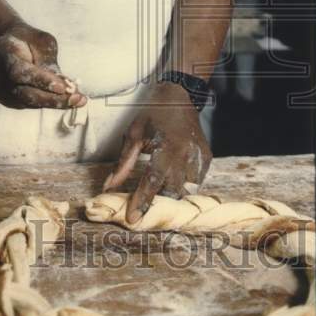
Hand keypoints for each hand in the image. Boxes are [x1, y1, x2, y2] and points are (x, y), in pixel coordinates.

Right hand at [0, 22, 87, 108]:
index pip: (20, 72)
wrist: (8, 43)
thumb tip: (65, 86)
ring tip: (76, 99)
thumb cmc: (28, 40)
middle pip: (24, 93)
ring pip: (27, 102)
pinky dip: (45, 102)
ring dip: (53, 102)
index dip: (41, 81)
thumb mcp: (42, 41)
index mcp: (4, 51)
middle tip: (77, 99)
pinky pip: (27, 104)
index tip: (63, 87)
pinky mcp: (4, 98)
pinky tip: (62, 99)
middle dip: (52, 98)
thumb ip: (49, 62)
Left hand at [102, 80, 211, 224]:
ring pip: (186, 190)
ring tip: (158, 202)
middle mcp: (185, 154)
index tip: (133, 219)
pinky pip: (196, 182)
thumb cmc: (153, 114)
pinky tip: (172, 185)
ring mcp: (198, 157)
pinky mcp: (206, 158)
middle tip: (143, 212)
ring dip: (171, 197)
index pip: (152, 181)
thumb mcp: (133, 134)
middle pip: (172, 191)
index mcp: (166, 146)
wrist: (180, 96)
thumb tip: (109, 186)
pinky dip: (184, 187)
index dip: (142, 202)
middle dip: (158, 205)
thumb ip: (124, 162)